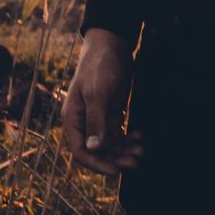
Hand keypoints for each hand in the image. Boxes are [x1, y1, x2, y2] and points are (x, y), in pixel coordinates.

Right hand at [62, 28, 143, 175]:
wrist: (112, 44)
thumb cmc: (100, 65)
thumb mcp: (97, 92)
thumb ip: (96, 120)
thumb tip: (94, 149)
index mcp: (73, 119)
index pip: (81, 151)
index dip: (97, 164)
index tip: (115, 171)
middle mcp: (84, 122)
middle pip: (97, 151)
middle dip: (116, 158)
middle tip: (135, 161)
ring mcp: (98, 117)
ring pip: (109, 144)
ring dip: (124, 150)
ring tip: (141, 151)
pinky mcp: (110, 112)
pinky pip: (117, 133)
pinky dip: (127, 138)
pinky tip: (139, 137)